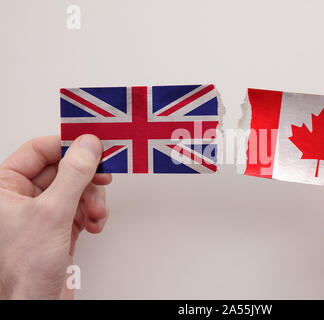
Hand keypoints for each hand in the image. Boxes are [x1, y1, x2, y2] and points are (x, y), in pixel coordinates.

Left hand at [0, 135, 110, 298]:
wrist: (36, 305)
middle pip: (63, 169)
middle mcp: (23, 197)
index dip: (67, 145)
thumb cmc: (23, 270)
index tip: (93, 145)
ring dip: (93, 198)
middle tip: (103, 176)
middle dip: (86, 178)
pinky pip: (82, 207)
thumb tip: (88, 146)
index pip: (39, 150)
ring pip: (77, 188)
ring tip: (95, 212)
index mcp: (6, 187)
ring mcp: (43, 212)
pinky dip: (93, 213)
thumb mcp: (52, 213)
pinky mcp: (60, 227)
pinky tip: (94, 224)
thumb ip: (73, 175)